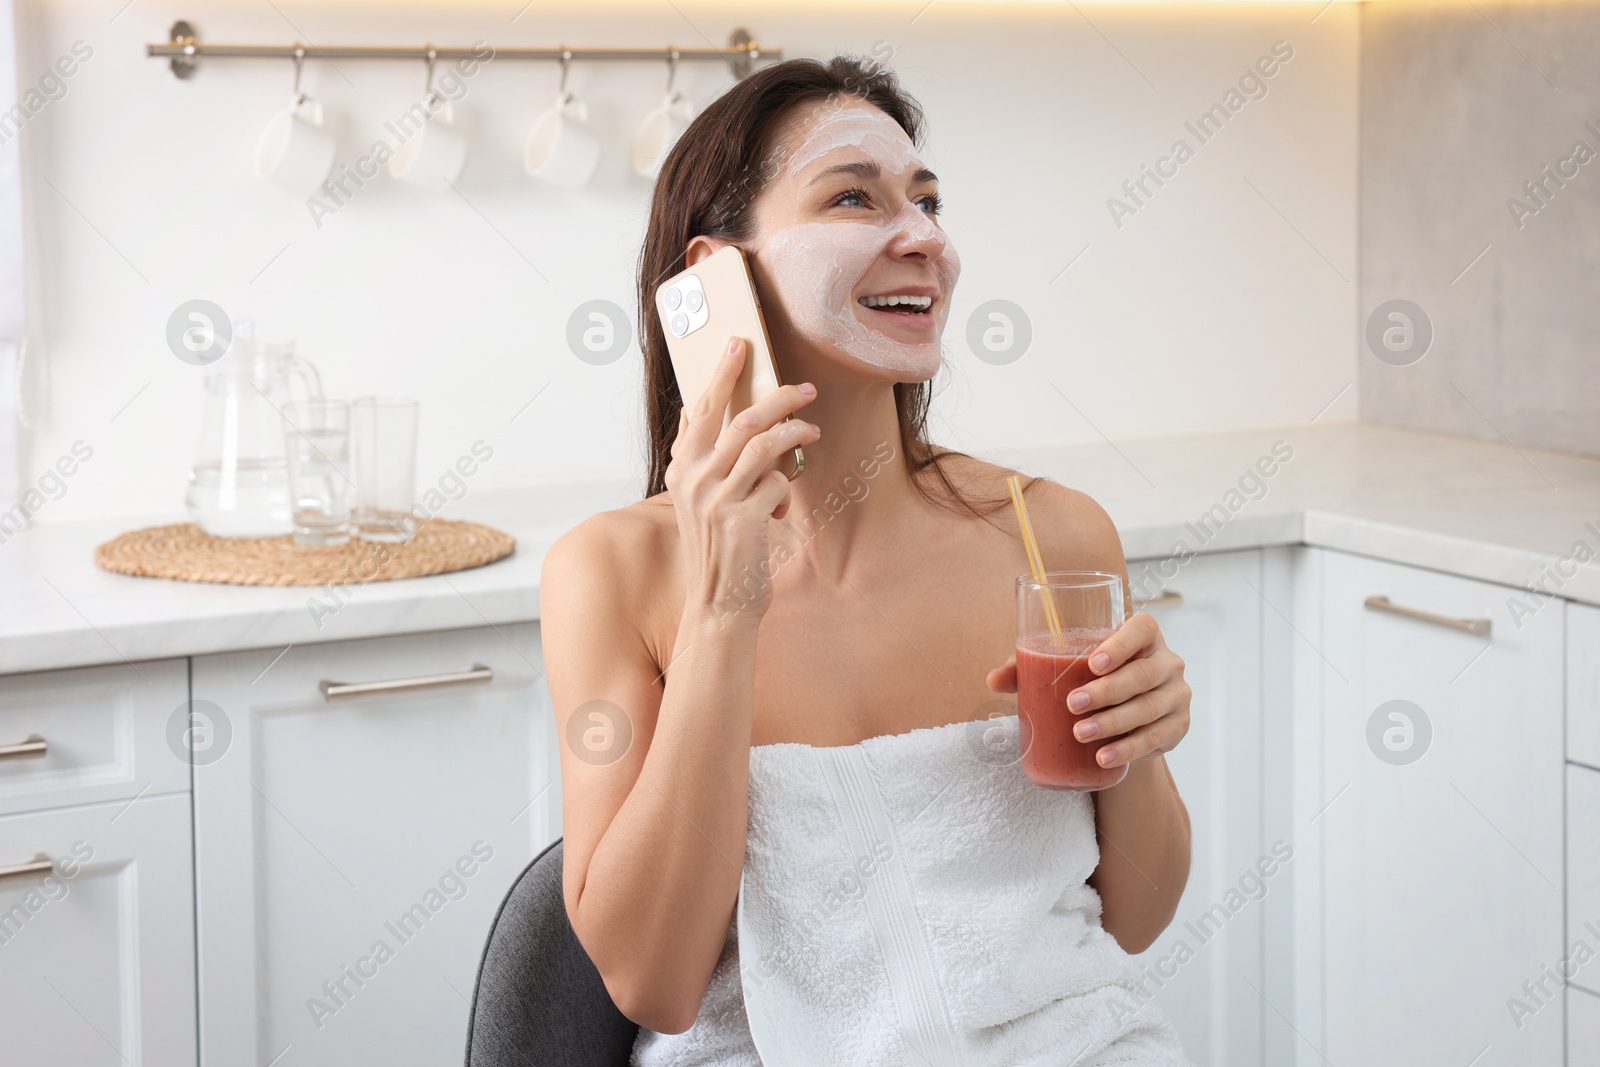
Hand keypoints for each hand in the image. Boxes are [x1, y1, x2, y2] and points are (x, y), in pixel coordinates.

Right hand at [663, 336, 820, 624]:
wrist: (719, 605)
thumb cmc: (720, 551)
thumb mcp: (703, 503)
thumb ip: (710, 464)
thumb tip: (729, 418)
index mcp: (681, 469)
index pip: (700, 409)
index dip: (720, 374)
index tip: (738, 345)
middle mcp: (693, 479)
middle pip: (739, 417)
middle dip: (775, 395)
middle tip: (803, 387)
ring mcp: (716, 497)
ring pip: (763, 442)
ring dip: (795, 431)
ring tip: (812, 430)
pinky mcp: (743, 517)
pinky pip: (778, 481)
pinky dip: (788, 486)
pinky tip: (782, 505)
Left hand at [985, 612, 1190, 768]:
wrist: (1127, 719)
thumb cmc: (1091, 681)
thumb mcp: (1065, 669)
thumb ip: (1029, 667)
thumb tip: (993, 679)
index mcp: (1144, 636)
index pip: (1141, 629)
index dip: (1120, 644)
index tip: (1092, 662)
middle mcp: (1167, 662)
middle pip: (1142, 674)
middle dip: (1107, 691)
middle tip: (1073, 705)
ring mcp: (1177, 695)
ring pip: (1148, 708)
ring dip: (1114, 723)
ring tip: (1081, 734)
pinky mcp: (1178, 727)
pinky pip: (1156, 738)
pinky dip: (1128, 748)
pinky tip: (1104, 757)